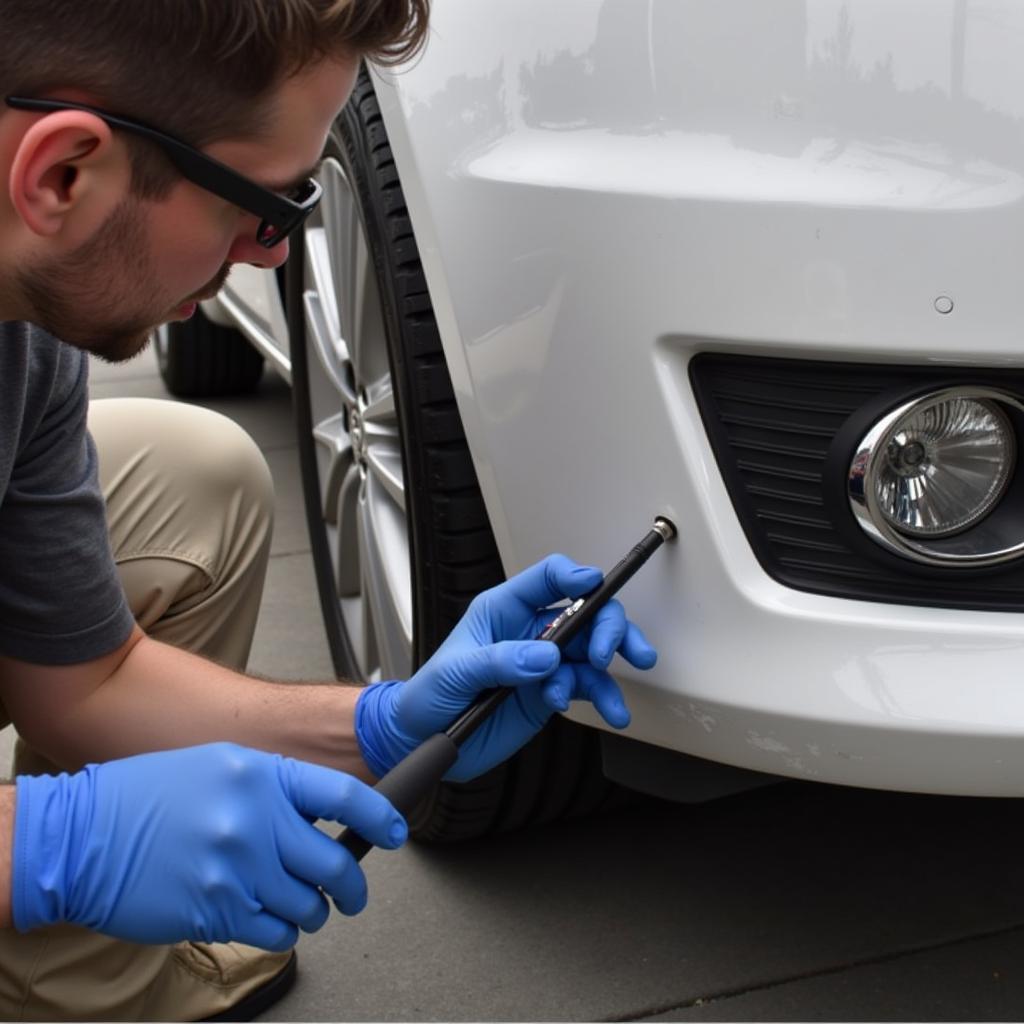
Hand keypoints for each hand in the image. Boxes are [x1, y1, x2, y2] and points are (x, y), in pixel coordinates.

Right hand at [12, 742, 406, 949]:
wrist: (82, 836)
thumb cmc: (149, 795)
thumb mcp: (222, 767)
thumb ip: (275, 790)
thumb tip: (321, 818)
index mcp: (262, 776)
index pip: (343, 798)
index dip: (381, 817)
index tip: (398, 832)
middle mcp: (256, 820)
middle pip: (335, 863)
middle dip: (353, 886)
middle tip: (353, 894)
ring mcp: (236, 869)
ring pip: (308, 905)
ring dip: (314, 911)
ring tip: (303, 906)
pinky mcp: (216, 912)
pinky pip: (275, 933)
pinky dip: (282, 932)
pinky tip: (270, 919)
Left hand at [355, 554, 656, 781]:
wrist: (423, 740)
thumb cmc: (429, 694)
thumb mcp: (455, 672)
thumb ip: (499, 661)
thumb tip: (547, 655)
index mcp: (504, 609)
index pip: (547, 578)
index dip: (575, 576)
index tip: (593, 585)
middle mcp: (531, 630)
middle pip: (585, 611)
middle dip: (606, 626)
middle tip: (605, 653)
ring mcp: (545, 662)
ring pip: (594, 649)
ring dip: (612, 666)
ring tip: (614, 697)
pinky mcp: (552, 691)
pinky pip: (588, 687)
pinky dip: (604, 698)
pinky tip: (610, 713)